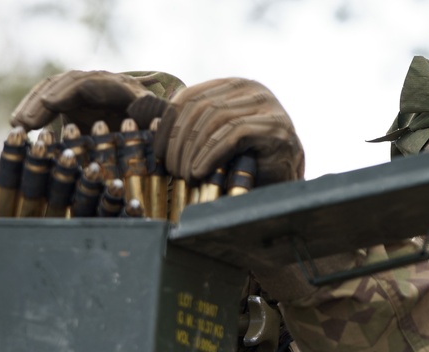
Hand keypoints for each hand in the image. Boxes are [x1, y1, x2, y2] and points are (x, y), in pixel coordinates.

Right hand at [10, 70, 156, 131]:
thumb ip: (149, 114)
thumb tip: (141, 109)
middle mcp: (94, 81)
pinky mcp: (69, 101)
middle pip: (62, 84)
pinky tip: (17, 124)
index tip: (49, 105)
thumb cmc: (152, 123)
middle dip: (42, 102)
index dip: (67, 93)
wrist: (148, 120)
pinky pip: (46, 100)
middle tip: (25, 122)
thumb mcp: (155, 119)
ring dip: (31, 106)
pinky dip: (31, 110)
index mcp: (116, 86)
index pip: (85, 84)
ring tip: (16, 124)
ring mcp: (79, 89)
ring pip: (50, 89)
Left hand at [153, 78, 304, 185]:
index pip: (190, 96)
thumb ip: (189, 126)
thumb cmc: (244, 165)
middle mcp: (253, 89)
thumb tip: (144, 117)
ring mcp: (267, 106)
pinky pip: (233, 135)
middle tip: (170, 169)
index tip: (157, 152)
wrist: (284, 187)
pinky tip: (199, 172)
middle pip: (201, 108)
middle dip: (179, 141)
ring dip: (193, 150)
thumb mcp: (213, 139)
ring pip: (215, 120)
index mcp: (234, 86)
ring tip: (183, 174)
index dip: (168, 124)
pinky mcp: (275, 127)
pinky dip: (211, 154)